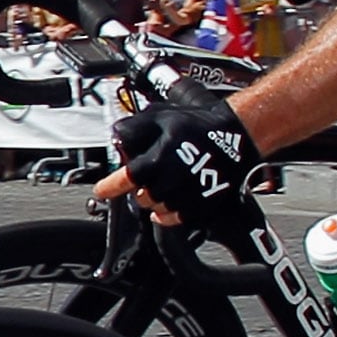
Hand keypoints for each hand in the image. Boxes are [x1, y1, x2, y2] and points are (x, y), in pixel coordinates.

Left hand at [97, 98, 261, 228]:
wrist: (234, 138)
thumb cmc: (198, 126)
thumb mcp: (160, 116)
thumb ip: (133, 128)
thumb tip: (116, 138)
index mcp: (158, 159)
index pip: (125, 179)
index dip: (109, 186)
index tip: (102, 190)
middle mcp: (171, 182)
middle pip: (140, 196)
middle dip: (138, 187)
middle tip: (145, 175)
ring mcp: (186, 197)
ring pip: (156, 209)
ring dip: (153, 199)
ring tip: (162, 183)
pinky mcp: (199, 207)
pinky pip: (173, 219)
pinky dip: (166, 213)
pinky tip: (169, 200)